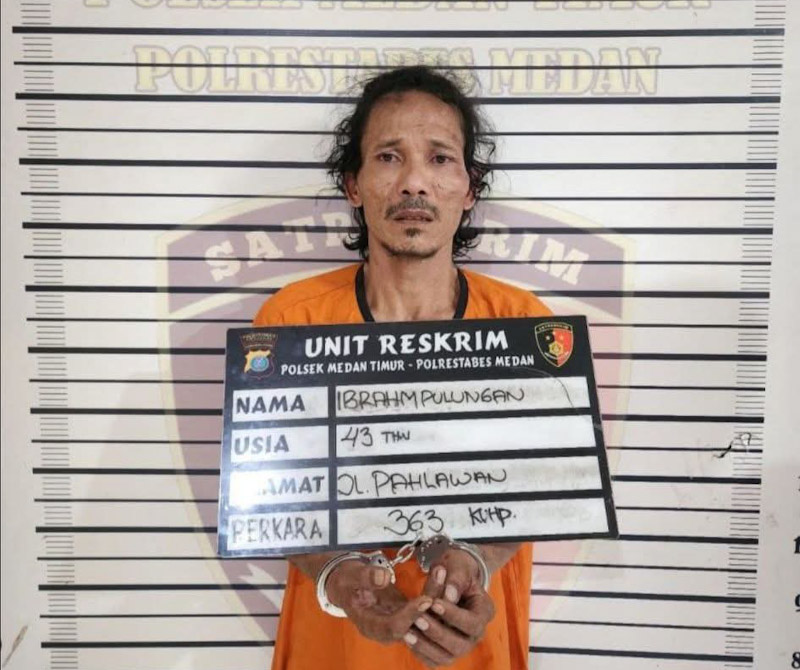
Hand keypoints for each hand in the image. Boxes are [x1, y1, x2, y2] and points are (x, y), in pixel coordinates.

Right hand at [326, 559, 432, 644]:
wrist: (346, 585)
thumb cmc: (346, 581)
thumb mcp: (350, 576)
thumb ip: (365, 577)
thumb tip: (383, 578)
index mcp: (368, 626)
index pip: (393, 628)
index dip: (410, 615)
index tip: (425, 600)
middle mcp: (385, 630)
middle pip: (412, 625)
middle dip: (429, 606)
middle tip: (443, 582)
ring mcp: (397, 623)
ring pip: (421, 617)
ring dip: (434, 596)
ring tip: (442, 572)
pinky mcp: (405, 614)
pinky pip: (421, 609)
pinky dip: (431, 592)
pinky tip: (440, 574)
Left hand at [404, 548, 494, 666]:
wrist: (451, 578)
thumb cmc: (457, 571)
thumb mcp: (459, 567)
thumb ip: (455, 579)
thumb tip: (449, 595)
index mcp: (484, 612)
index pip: (472, 622)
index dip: (453, 616)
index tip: (434, 604)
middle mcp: (476, 634)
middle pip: (460, 644)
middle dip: (438, 633)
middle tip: (419, 619)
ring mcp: (462, 645)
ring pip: (446, 656)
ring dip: (426, 646)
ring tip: (408, 632)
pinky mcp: (446, 651)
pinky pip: (434, 660)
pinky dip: (421, 652)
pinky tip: (407, 638)